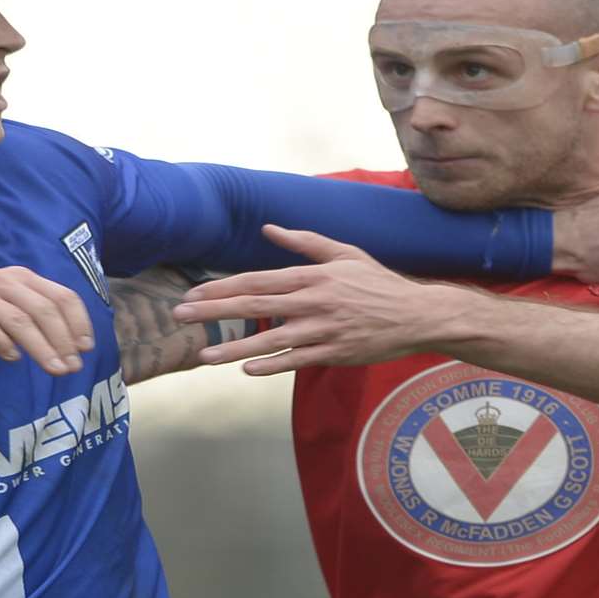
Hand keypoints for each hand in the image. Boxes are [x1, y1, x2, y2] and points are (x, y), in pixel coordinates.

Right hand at [0, 267, 95, 375]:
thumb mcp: (4, 324)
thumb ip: (32, 329)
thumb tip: (70, 352)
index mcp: (18, 278)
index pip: (60, 295)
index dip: (77, 322)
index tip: (86, 350)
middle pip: (41, 307)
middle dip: (61, 339)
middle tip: (70, 369)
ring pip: (16, 316)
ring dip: (39, 346)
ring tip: (52, 370)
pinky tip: (10, 359)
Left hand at [170, 224, 471, 376]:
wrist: (417, 314)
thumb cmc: (378, 282)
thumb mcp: (344, 253)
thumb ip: (304, 241)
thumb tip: (269, 227)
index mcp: (312, 275)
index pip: (257, 280)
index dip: (222, 287)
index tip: (193, 292)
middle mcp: (313, 301)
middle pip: (254, 306)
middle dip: (214, 311)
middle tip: (181, 315)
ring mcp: (323, 330)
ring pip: (271, 339)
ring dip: (234, 349)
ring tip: (204, 356)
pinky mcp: (334, 353)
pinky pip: (296, 361)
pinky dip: (272, 365)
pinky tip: (246, 370)